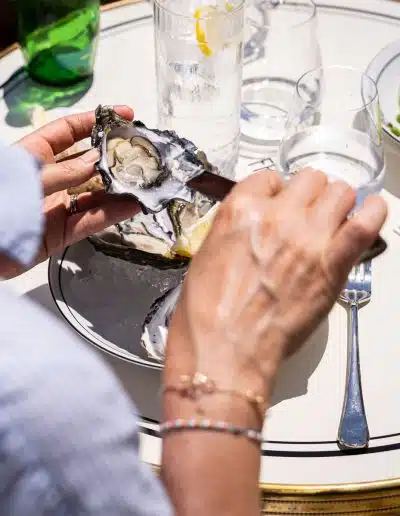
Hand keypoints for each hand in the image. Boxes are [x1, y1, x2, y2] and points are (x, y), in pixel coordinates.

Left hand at [6, 106, 139, 277]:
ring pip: (94, 194)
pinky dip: (112, 214)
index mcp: (34, 155)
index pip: (69, 131)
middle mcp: (50, 178)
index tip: (124, 116)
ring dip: (118, 189)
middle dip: (114, 157)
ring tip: (145, 181)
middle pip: (87, 163)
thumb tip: (97, 160)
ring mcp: (56, 206)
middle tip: (141, 153)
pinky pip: (91, 221)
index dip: (96, 121)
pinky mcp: (61, 233)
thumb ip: (63, 172)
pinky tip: (132, 205)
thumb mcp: (26, 178)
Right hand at [165, 168, 386, 403]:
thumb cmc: (206, 310)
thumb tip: (255, 225)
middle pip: (310, 179)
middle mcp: (278, 216)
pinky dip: (372, 213)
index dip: (274, 192)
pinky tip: (369, 213)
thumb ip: (236, 229)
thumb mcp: (207, 254)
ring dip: (336, 204)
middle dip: (308, 194)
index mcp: (241, 210)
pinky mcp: (332, 265)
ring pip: (341, 193)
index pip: (269, 178)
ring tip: (330, 222)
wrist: (224, 349)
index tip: (276, 206)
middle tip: (304, 214)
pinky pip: (365, 224)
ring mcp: (308, 238)